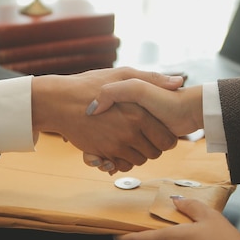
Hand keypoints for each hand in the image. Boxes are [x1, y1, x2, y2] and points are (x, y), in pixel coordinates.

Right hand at [32, 67, 182, 172]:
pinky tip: (117, 147)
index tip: (160, 131)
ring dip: (137, 154)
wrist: (60, 101)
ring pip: (138, 161)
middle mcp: (129, 132)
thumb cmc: (91, 85)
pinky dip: (121, 160)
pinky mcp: (102, 153)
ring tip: (130, 140)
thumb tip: (179, 82)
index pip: (167, 140)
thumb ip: (153, 78)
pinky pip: (120, 165)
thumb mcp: (123, 74)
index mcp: (139, 113)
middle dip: (153, 147)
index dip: (166, 138)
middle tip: (146, 136)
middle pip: (155, 153)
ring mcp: (115, 145)